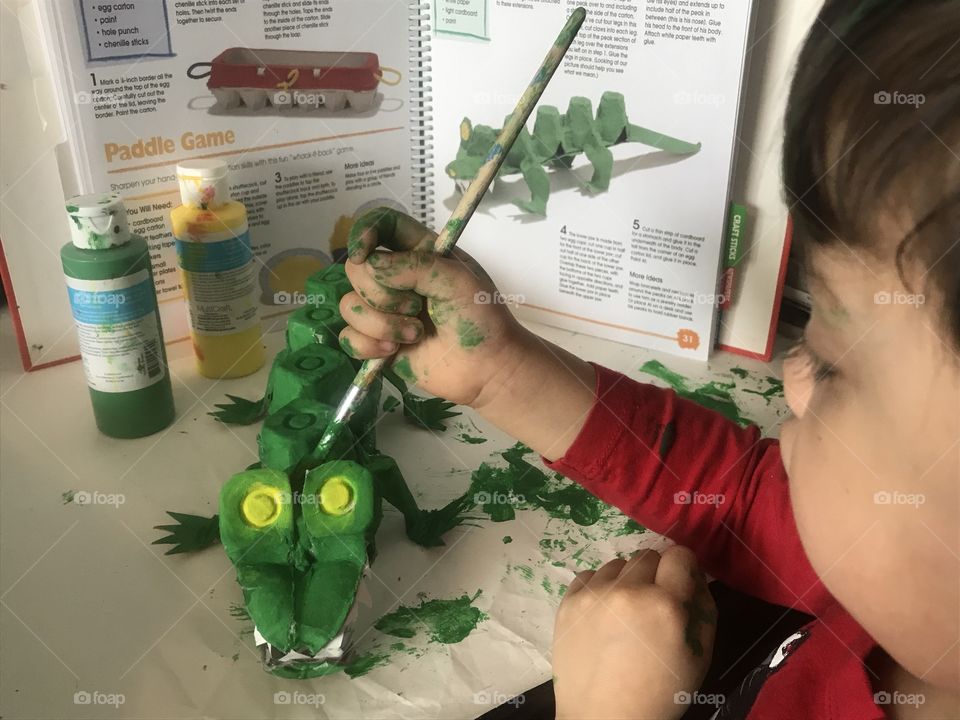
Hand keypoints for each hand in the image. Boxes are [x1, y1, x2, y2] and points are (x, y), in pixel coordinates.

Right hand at [340, 208, 527, 407]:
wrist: (486, 368)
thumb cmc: (481, 319)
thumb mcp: (458, 281)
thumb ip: (415, 266)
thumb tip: (371, 264)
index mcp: (418, 253)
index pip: (382, 226)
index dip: (364, 232)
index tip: (363, 254)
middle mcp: (396, 278)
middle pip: (356, 269)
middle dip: (382, 294)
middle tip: (417, 307)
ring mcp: (384, 311)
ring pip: (349, 305)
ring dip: (381, 324)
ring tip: (414, 334)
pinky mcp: (376, 342)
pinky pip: (348, 337)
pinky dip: (368, 345)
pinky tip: (393, 352)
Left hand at [552, 546, 716, 719]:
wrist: (604, 718)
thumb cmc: (660, 692)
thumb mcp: (700, 656)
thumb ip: (703, 607)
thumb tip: (694, 574)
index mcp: (665, 604)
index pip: (679, 554)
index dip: (683, 568)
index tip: (679, 583)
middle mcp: (627, 591)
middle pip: (647, 556)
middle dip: (655, 575)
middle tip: (652, 606)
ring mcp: (593, 595)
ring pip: (617, 564)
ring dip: (625, 580)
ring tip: (624, 613)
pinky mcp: (568, 602)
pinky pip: (588, 576)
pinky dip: (598, 589)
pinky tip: (602, 616)